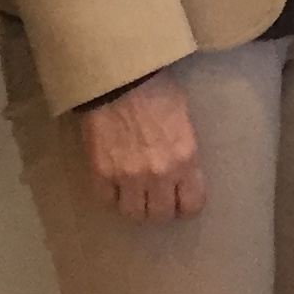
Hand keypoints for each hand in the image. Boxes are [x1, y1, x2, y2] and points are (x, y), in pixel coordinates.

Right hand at [78, 71, 204, 222]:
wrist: (119, 78)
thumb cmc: (157, 91)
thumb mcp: (183, 119)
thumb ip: (183, 150)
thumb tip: (182, 170)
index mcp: (185, 159)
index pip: (191, 205)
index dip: (186, 205)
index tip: (181, 200)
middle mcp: (159, 174)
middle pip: (160, 215)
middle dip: (160, 208)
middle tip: (156, 198)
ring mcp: (128, 177)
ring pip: (133, 214)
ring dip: (135, 206)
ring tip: (134, 194)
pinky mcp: (101, 174)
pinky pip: (106, 202)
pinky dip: (110, 197)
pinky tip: (113, 185)